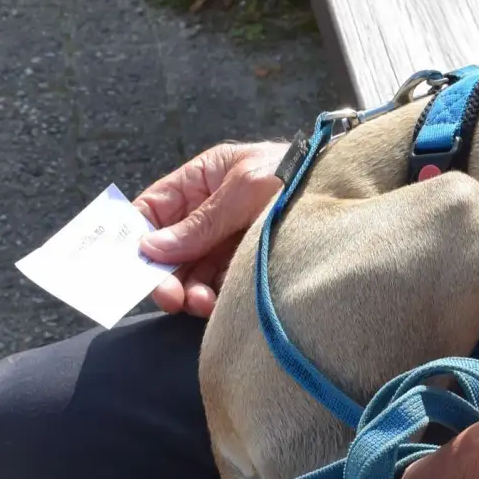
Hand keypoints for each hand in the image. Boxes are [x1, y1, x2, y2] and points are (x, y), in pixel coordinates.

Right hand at [135, 140, 289, 317]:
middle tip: (171, 296)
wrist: (349, 187)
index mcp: (200, 181)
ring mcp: (228, 241)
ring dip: (189, 292)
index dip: (134, 236)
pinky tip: (218, 304)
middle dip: (164, 274)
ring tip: (200, 302)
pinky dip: (214, 300)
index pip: (151, 209)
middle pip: (168, 250)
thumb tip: (149, 248)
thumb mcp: (244, 190)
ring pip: (192, 274)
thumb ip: (199, 222)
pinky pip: (219, 287)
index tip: (130, 266)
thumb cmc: (295, 174)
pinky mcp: (248, 266)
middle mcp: (209, 213)